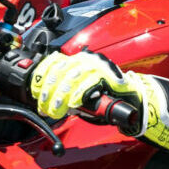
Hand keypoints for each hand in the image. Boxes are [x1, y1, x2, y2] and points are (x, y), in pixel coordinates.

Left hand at [29, 51, 168, 153]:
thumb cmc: (106, 99)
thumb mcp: (79, 95)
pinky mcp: (108, 74)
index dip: (40, 77)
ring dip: (61, 95)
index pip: (51, 62)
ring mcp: (98, 65)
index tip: (34, 92)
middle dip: (49, 91)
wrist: (134, 103)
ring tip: (56, 109)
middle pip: (59, 70)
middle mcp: (86, 58)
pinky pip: (89, 81)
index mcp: (77, 60)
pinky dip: (79, 93)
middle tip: (46, 108)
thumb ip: (65, 93)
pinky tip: (74, 103)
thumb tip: (46, 99)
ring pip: (71, 75)